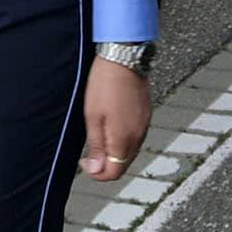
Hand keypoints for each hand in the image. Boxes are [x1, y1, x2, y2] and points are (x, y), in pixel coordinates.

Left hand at [79, 57, 152, 180]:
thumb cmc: (105, 83)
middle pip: (123, 164)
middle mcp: (138, 135)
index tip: (85, 162)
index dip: (97, 174)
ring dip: (114, 152)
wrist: (124, 57)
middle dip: (105, 165)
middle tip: (89, 154)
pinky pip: (135, 138)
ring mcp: (144, 125)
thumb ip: (96, 145)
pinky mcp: (146, 115)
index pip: (114, 173)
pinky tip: (111, 128)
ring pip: (130, 152)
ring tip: (98, 137)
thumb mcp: (92, 116)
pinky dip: (122, 140)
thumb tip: (96, 169)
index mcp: (124, 138)